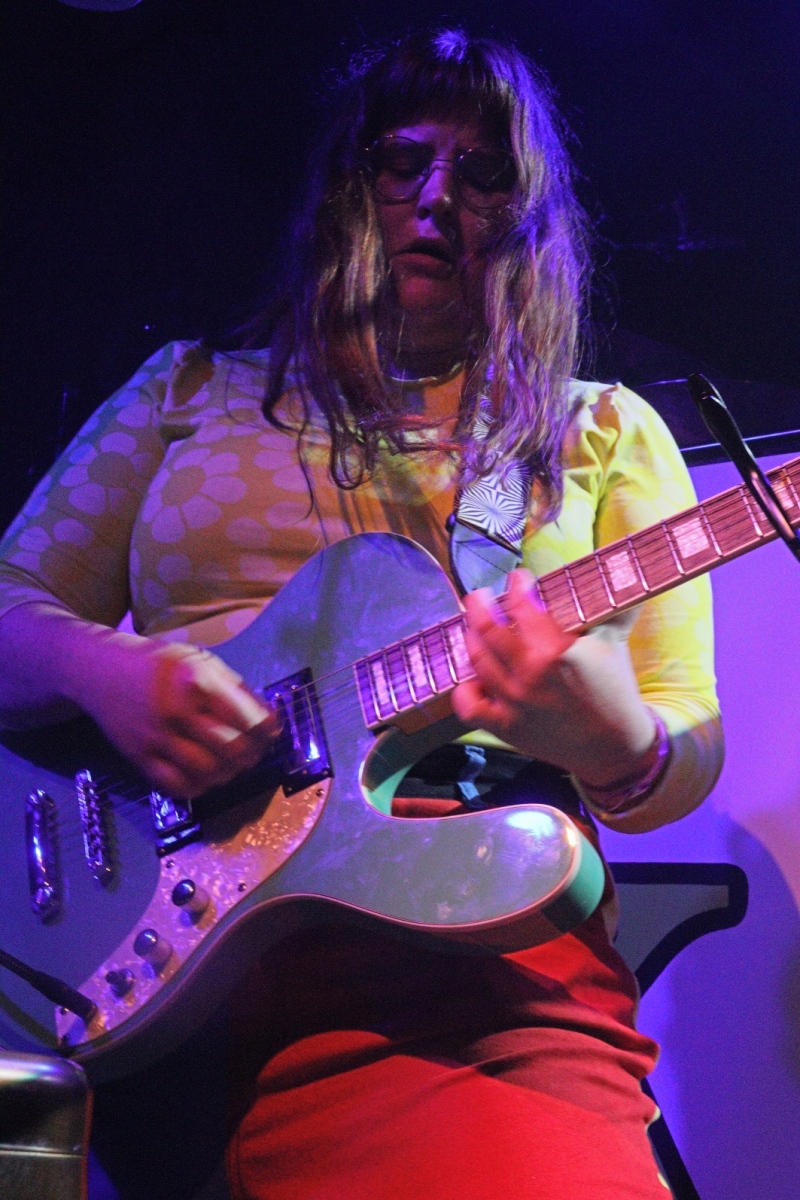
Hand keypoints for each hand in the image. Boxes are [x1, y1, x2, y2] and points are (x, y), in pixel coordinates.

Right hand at [83, 638, 278, 798]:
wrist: (99, 670)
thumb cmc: (158, 664)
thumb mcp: (200, 660)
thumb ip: (234, 689)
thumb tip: (269, 719)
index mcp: (196, 681)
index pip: (247, 718)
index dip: (267, 730)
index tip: (272, 731)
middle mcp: (176, 710)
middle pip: (232, 749)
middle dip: (253, 754)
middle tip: (256, 751)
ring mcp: (156, 737)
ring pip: (207, 772)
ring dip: (229, 773)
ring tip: (233, 764)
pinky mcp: (139, 757)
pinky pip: (176, 786)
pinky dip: (199, 787)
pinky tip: (207, 776)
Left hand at [451, 569, 655, 786]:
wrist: (616, 746)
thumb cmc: (615, 690)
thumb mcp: (613, 642)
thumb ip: (610, 607)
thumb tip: (619, 572)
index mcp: (556, 651)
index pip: (522, 605)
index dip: (516, 586)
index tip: (517, 578)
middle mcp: (529, 675)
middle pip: (488, 629)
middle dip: (479, 605)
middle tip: (479, 596)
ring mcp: (514, 703)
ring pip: (477, 660)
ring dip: (471, 637)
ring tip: (474, 626)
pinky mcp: (506, 728)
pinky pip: (469, 706)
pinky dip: (465, 689)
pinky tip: (472, 676)